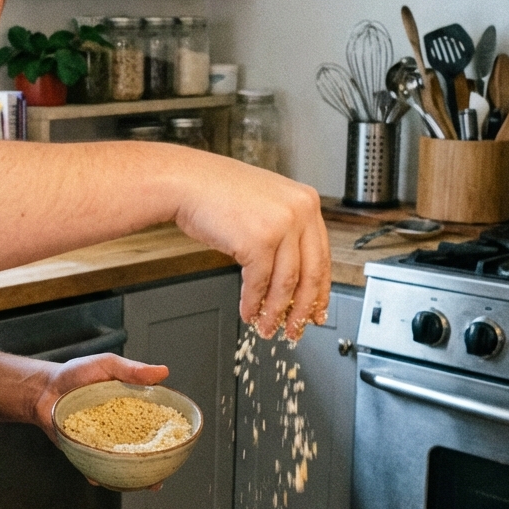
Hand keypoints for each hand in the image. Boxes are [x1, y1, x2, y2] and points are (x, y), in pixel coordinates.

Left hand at [32, 354, 169, 490]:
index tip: (176, 447)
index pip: (153, 426)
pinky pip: (93, 466)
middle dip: (151, 467)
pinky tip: (98, 478)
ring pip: (119, 464)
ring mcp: (102, 442)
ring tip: (134, 483)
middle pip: (140, 451)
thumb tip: (163, 372)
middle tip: (157, 479)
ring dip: (128, 476)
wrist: (44, 386)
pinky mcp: (83, 450)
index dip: (166, 438)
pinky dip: (97, 474)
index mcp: (130, 410)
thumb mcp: (106, 365)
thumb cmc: (76, 373)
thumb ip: (132, 370)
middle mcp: (119, 429)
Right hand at [174, 154, 330, 340]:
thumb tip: (290, 273)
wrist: (186, 181)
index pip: (322, 255)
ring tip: (267, 326)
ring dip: (275, 311)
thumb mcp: (264, 202)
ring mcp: (280, 226)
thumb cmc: (215, 190)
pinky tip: (248, 311)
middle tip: (296, 327)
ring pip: (286, 283)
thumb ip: (285, 230)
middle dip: (302, 309)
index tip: (316, 309)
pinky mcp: (258, 241)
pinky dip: (253, 303)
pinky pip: (260, 283)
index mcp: (306, 200)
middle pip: (311, 273)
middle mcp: (299, 211)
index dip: (320, 290)